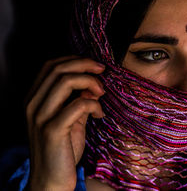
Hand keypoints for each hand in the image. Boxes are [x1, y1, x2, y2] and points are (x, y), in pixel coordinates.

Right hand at [25, 56, 105, 189]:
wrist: (51, 180)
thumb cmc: (62, 149)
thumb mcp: (71, 119)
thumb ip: (78, 100)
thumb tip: (93, 84)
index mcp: (34, 99)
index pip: (50, 66)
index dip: (75, 60)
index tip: (95, 65)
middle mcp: (33, 105)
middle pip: (58, 69)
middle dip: (85, 65)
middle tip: (102, 72)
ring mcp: (40, 117)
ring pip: (66, 81)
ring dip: (90, 82)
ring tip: (101, 93)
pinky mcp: (52, 130)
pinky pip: (78, 104)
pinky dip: (94, 104)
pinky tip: (99, 114)